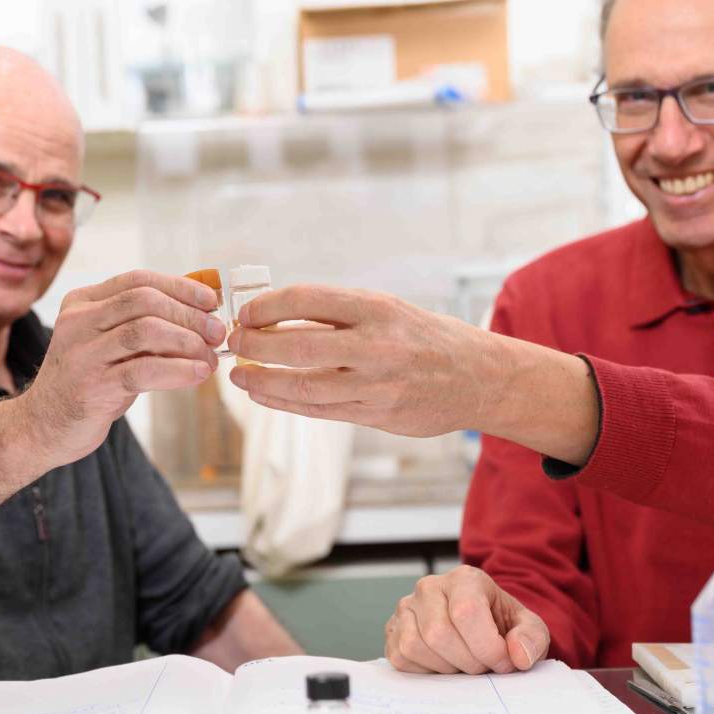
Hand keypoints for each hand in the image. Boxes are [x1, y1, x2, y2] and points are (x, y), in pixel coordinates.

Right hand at [18, 270, 225, 464]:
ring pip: (145, 331)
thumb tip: (202, 314)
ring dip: (187, 342)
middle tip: (217, 333)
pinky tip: (198, 374)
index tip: (211, 301)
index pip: (138, 280)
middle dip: (189, 315)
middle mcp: (78, 321)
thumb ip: (144, 324)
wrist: (44, 426)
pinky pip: (142, 370)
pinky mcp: (91, 387)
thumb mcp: (111, 344)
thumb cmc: (90, 381)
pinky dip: (177, 370)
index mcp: (83, 302)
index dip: (180, 287)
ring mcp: (82, 354)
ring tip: (209, 358)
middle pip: (144, 301)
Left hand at [226, 285, 498, 436]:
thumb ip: (338, 315)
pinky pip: (319, 411)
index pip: (307, 298)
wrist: (479, 378)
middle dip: (255, 344)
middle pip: (298, 344)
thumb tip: (275, 316)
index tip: (246, 312)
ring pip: (303, 386)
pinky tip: (264, 395)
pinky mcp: (377, 415)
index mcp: (378, 308)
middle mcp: (377, 345)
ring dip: (262, 382)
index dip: (267, 305)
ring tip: (240, 376)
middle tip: (234, 342)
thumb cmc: (426, 338)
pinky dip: (284, 403)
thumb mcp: (389, 310)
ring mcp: (377, 384)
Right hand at [385, 566, 549, 674]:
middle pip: (439, 633)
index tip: (503, 662)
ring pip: (415, 645)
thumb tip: (518, 654)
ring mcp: (407, 607)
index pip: (466, 612)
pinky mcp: (393, 629)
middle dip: (468, 661)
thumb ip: (532, 638)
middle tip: (484, 666)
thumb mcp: (528, 627)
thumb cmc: (501, 624)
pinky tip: (444, 664)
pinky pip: (400, 656)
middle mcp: (430, 587)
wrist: (482, 625)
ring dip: (445, 667)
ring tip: (464, 663)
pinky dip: (424, 670)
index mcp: (465, 578)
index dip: (487, 647)